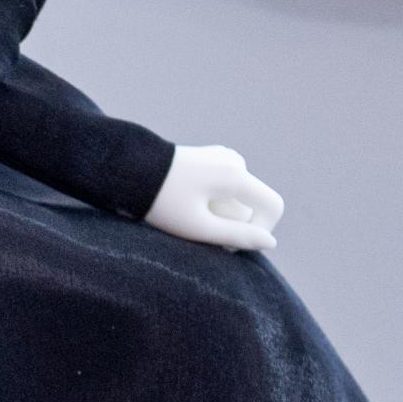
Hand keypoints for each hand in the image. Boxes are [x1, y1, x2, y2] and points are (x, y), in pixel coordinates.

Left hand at [143, 143, 281, 251]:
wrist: (129, 170)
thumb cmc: (161, 203)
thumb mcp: (198, 227)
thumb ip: (236, 236)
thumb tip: (270, 242)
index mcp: (235, 176)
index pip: (273, 206)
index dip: (261, 231)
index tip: (230, 244)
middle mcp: (235, 162)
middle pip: (251, 205)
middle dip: (232, 223)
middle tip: (196, 229)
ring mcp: (224, 157)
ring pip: (238, 197)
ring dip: (221, 212)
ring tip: (188, 213)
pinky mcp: (212, 157)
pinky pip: (226, 186)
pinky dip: (214, 199)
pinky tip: (188, 200)